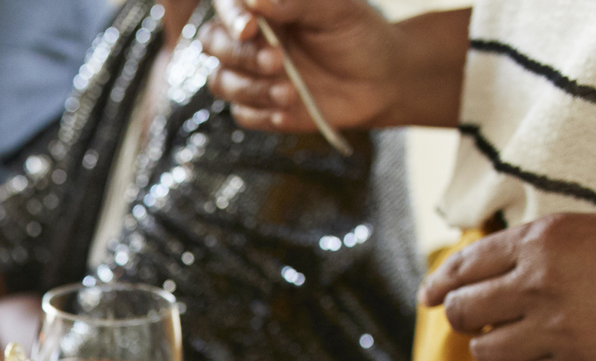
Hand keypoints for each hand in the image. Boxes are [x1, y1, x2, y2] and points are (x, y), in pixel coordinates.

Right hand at [204, 0, 425, 131]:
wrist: (381, 81)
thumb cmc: (358, 35)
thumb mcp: (335, 11)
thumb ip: (296, 3)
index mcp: (265, 10)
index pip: (228, 7)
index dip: (232, 17)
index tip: (250, 27)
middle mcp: (252, 40)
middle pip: (214, 44)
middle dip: (242, 55)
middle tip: (277, 61)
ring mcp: (253, 75)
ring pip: (222, 82)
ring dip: (251, 89)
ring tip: (289, 92)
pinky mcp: (261, 108)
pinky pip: (242, 114)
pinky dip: (262, 114)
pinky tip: (288, 112)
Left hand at [421, 212, 595, 360]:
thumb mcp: (590, 229)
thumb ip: (536, 251)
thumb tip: (485, 276)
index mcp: (541, 239)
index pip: (464, 266)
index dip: (439, 284)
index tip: (428, 297)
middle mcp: (538, 282)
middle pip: (461, 312)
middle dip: (460, 318)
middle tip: (474, 320)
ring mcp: (556, 327)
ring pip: (485, 351)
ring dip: (492, 347)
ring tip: (517, 337)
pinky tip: (549, 357)